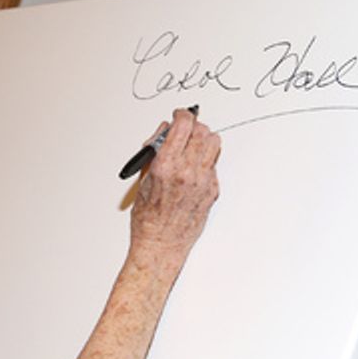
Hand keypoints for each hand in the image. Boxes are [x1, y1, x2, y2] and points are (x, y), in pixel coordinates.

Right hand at [129, 108, 220, 267]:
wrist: (161, 245)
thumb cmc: (147, 218)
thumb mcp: (144, 180)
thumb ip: (154, 152)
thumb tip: (163, 134)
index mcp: (167, 165)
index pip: (183, 125)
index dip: (181, 114)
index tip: (179, 114)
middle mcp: (188, 171)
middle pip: (202, 131)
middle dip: (193, 126)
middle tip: (185, 130)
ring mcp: (203, 181)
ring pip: (214, 144)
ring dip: (203, 140)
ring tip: (192, 147)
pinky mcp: (212, 191)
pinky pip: (213, 165)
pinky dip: (204, 161)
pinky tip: (192, 170)